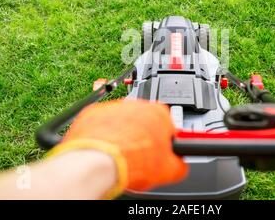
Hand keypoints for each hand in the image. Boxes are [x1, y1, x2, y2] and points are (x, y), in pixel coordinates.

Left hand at [48, 99, 187, 197]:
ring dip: (122, 135)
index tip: (159, 152)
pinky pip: (102, 123)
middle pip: (144, 122)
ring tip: (120, 155)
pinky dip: (103, 134)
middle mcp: (138, 105)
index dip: (163, 142)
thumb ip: (179, 163)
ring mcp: (115, 107)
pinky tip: (106, 149)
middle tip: (139, 156)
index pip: (168, 125)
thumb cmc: (130, 161)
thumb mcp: (169, 170)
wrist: (98, 162)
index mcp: (160, 113)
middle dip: (143, 137)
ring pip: (122, 121)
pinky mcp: (94, 112)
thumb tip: (180, 164)